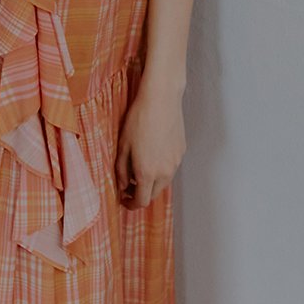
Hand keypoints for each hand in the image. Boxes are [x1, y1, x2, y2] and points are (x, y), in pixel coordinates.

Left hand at [115, 70, 186, 208]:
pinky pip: (170, 168)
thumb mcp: (123, 145)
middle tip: (129, 185)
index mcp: (147, 172)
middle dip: (140, 194)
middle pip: (153, 195)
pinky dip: (160, 169)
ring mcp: (175, 162)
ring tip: (140, 168)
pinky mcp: (181, 152)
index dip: (130, 204)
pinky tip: (152, 154)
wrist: (161, 99)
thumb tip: (122, 186)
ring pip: (163, 182)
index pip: (141, 201)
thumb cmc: (139, 119)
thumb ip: (121, 170)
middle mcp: (164, 172)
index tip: (123, 199)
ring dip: (151, 182)